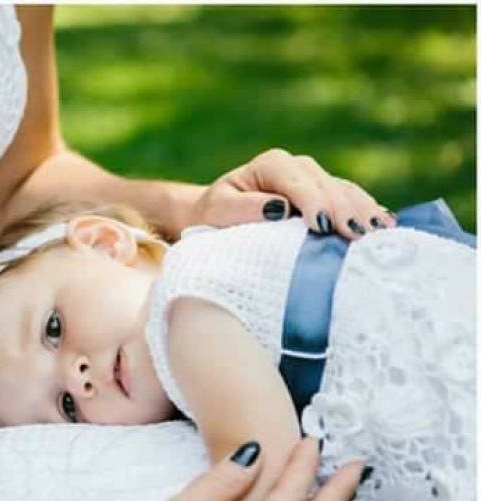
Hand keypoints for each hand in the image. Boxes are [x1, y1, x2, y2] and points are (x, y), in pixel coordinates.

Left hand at [188, 148, 394, 240]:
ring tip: (378, 233)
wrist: (217, 213)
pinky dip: (367, 211)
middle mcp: (297, 166)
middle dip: (344, 211)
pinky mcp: (326, 193)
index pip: (298, 183)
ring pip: (345, 192)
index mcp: (272, 164)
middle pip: (327, 187)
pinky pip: (352, 199)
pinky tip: (384, 226)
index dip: (314, 204)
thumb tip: (280, 208)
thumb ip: (244, 208)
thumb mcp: (218, 211)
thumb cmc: (214, 214)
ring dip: (363, 212)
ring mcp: (316, 178)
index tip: (323, 227)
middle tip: (358, 236)